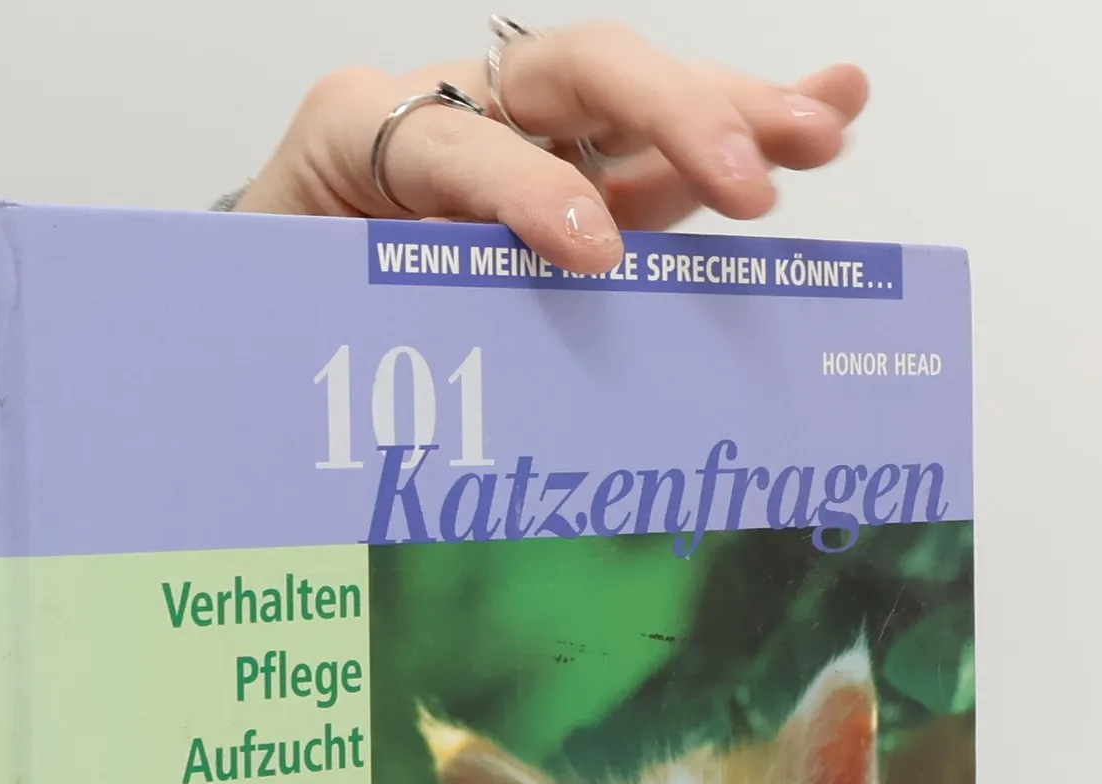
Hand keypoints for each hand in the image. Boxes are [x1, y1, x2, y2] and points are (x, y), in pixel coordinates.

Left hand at [236, 23, 866, 272]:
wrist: (269, 275)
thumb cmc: (278, 287)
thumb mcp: (284, 302)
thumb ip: (343, 315)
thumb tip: (398, 392)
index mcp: (364, 128)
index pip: (458, 144)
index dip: (525, 189)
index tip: (590, 250)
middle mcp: (461, 107)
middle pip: (577, 73)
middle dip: (671, 119)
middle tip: (750, 181)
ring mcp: (531, 135)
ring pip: (641, 103)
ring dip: (740, 113)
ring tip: (827, 125)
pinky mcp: (581, 174)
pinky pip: (661, 154)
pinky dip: (745, 131)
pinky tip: (832, 111)